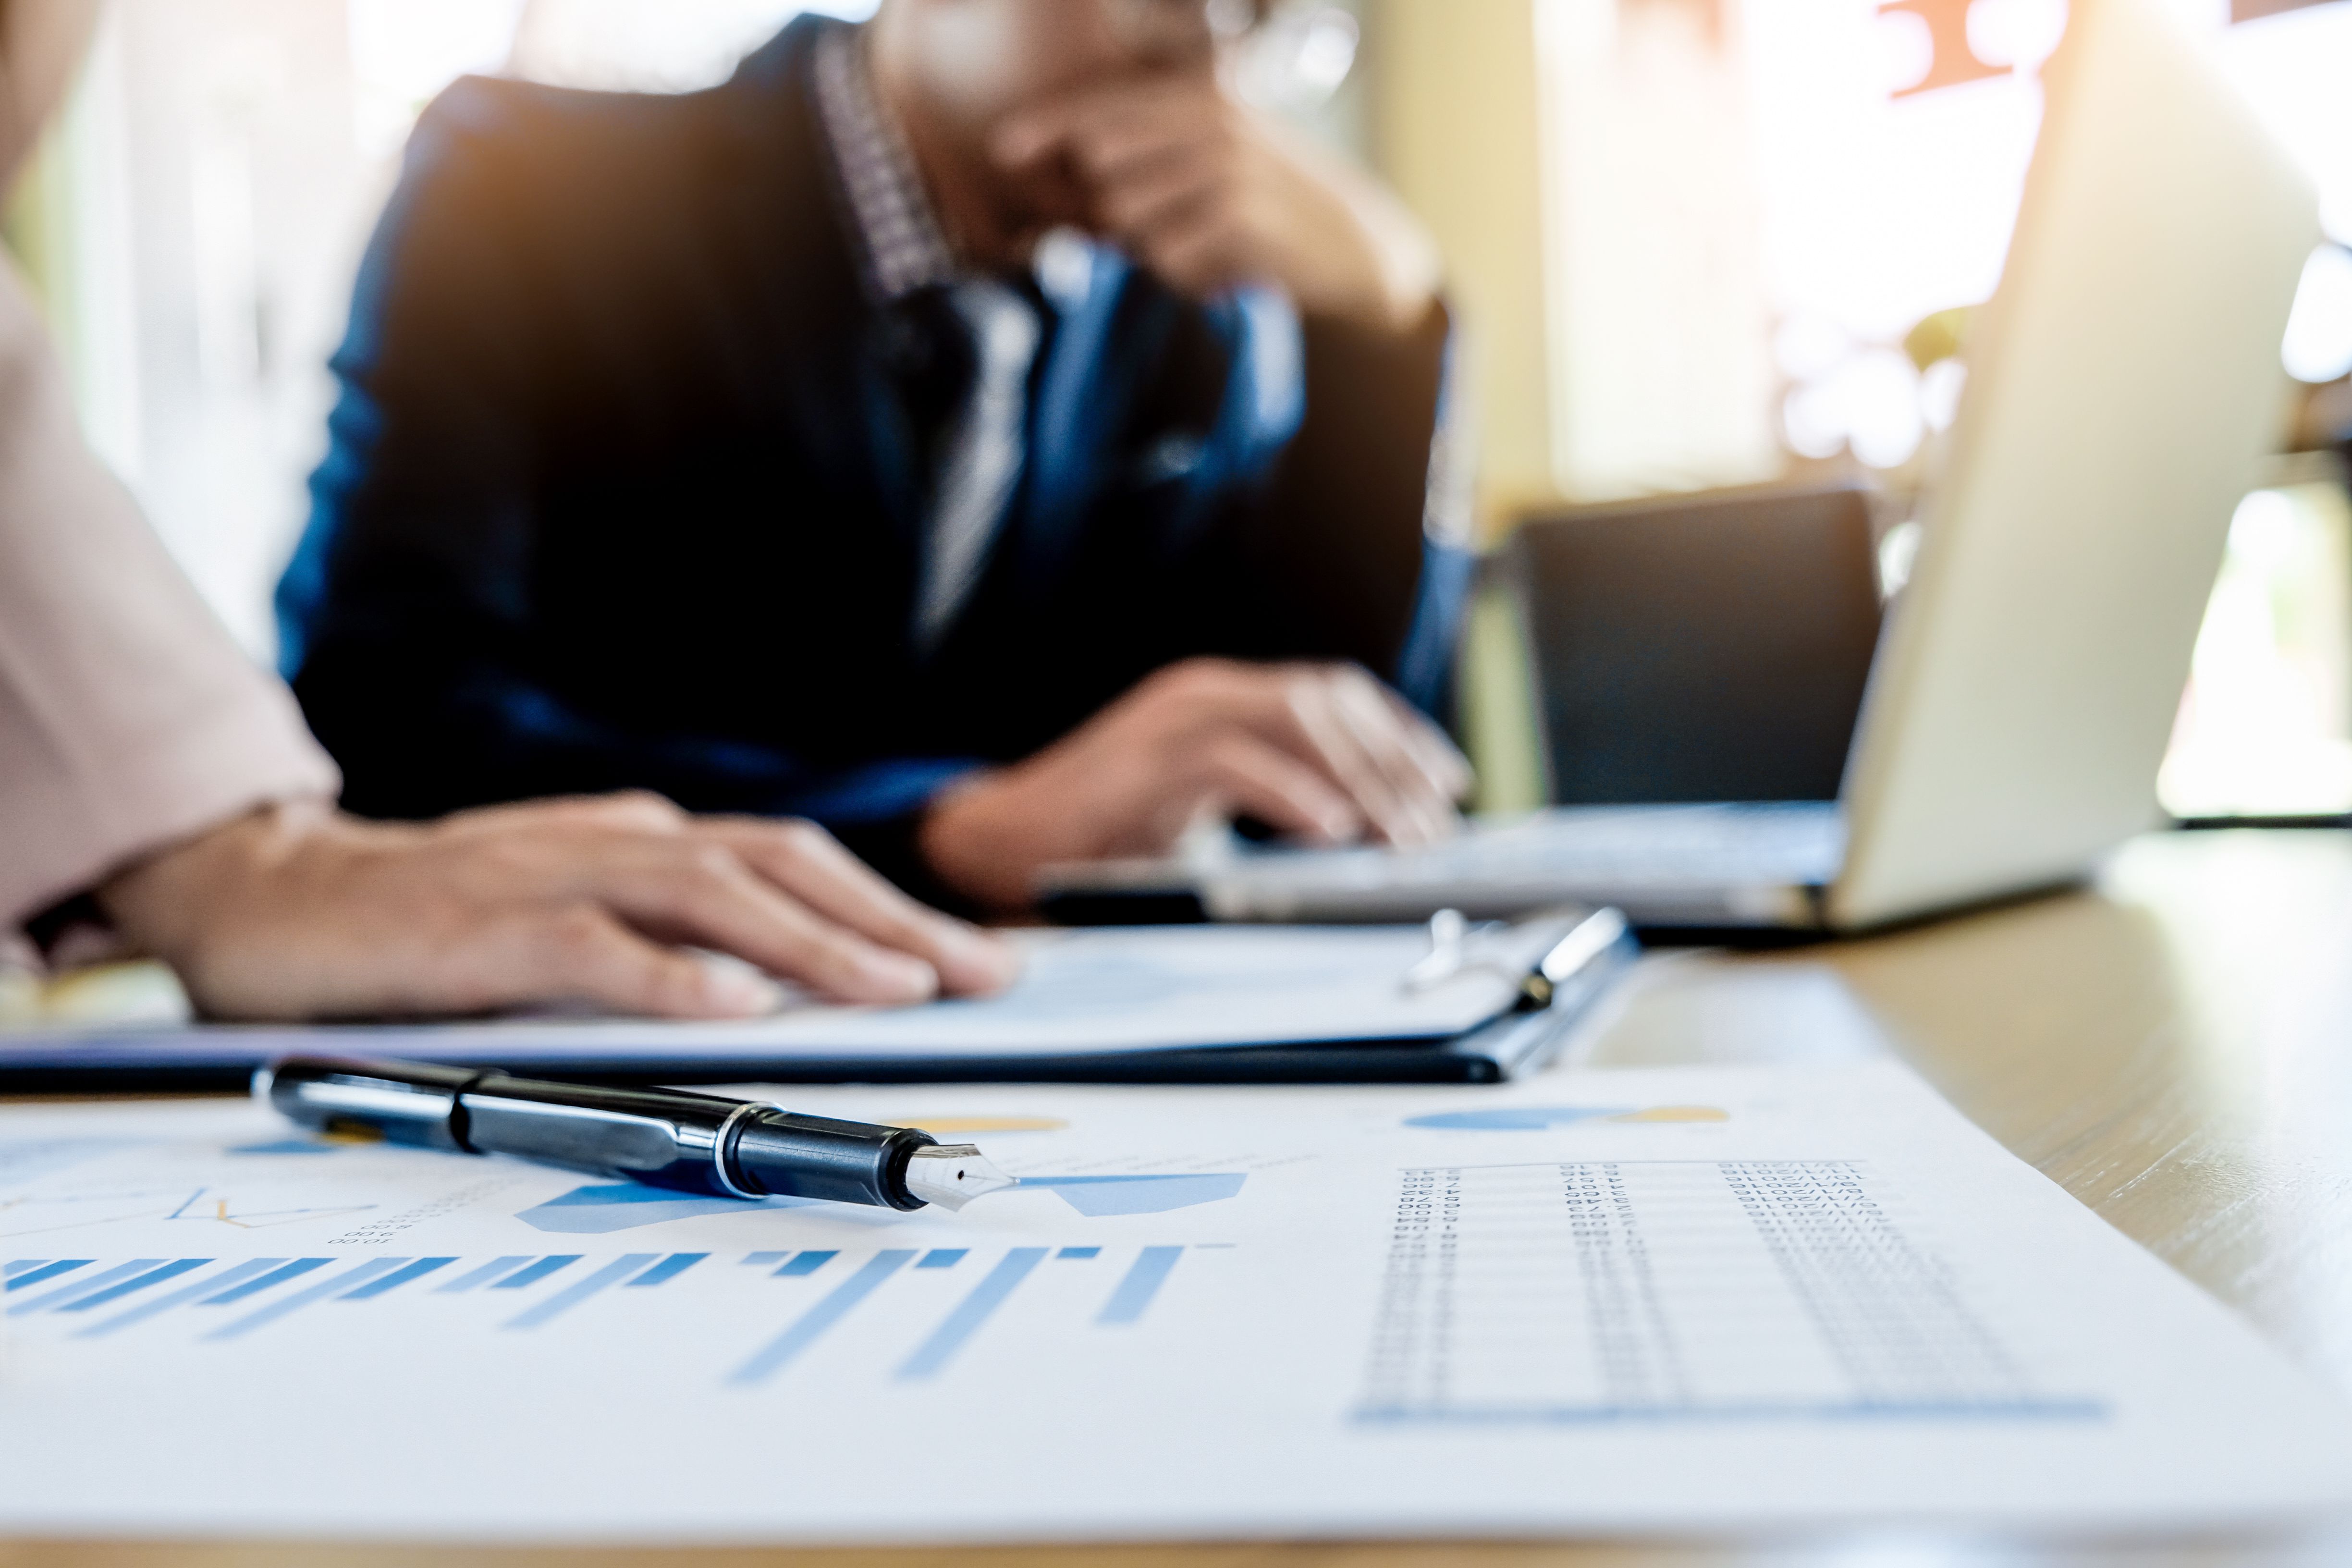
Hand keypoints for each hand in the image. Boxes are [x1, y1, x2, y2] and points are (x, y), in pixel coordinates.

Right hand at [97, 793, 1020, 1020]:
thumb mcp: (578, 913)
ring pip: (705, 894)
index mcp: (644, 839)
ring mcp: (550, 876)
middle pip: (776, 865)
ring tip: (894, 987)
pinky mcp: (483, 927)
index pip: (793, 863)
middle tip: (978, 974)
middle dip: (888, 920)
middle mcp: (615, 840)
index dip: (891, 906)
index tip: (975, 959)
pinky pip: (591, 946)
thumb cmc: (443, 919)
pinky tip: (736, 1006)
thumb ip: (668, 933)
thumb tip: (785, 982)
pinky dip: (670, 975)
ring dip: (808, 943)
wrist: (280, 896)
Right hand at [919, 658, 1471, 910]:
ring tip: (1399, 838)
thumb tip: (1366, 842)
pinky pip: (1233, 763)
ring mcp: (1172, 719)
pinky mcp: (1144, 761)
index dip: (1401, 732)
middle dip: (1395, 764)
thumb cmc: (1106, 838)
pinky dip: (1291, 794)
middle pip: (1327, 702)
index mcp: (1223, 699)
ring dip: (1359, 779)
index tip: (1451, 782)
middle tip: (1436, 830)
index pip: (1334, 691)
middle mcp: (1204, 692)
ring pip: (1293, 718)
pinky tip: (1331, 832)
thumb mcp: (1208, 815)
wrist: (1002, 842)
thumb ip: (1273, 808)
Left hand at [990, 76, 1440, 333]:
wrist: (1360, 248)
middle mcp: (1210, 123)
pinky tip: (1221, 268)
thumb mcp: (1222, 159)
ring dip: (1151, 243)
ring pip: (1127, 215)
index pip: (1103, 104)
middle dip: (1110, 205)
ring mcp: (1222, 168)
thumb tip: (1076, 174)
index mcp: (1203, 98)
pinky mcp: (1234, 218)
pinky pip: (1163, 255)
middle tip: (1161, 226)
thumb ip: (1153, 157)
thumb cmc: (1277, 208)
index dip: (1046, 126)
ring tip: (1203, 246)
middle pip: (1102, 163)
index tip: (1003, 149)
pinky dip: (1182, 272)